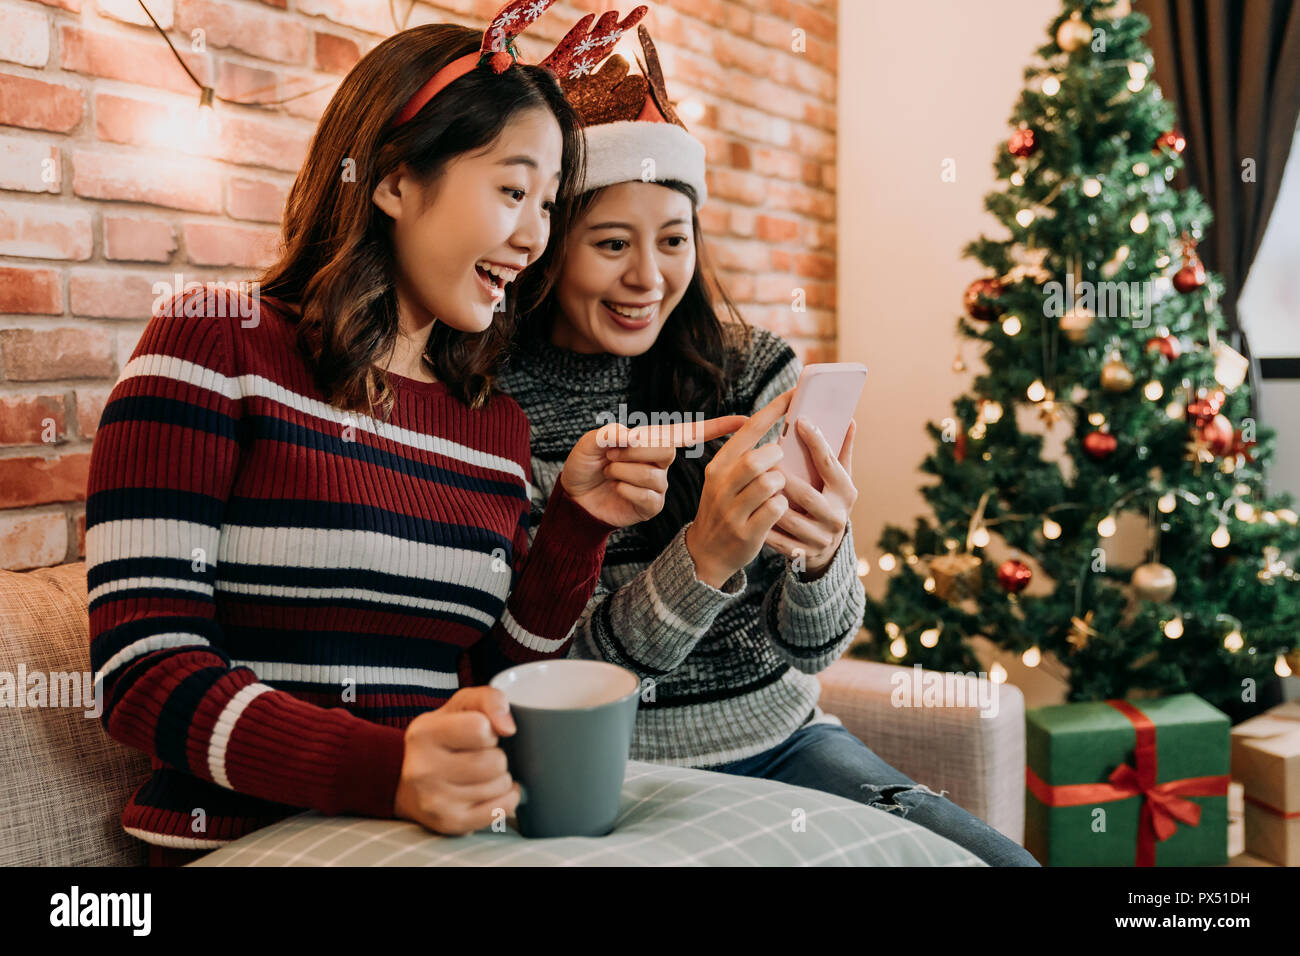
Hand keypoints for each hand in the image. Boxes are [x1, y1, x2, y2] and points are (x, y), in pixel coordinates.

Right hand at [393, 687, 519, 835]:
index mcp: (423, 733)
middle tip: (480, 757)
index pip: (481, 729)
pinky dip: (506, 799)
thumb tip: (508, 727)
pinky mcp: (450, 823)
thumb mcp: (461, 706)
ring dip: (500, 778)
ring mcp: (435, 801)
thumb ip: (489, 699)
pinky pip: (502, 809)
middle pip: (495, 762)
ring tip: (481, 775)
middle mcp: (423, 770)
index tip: (478, 734)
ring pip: (501, 785)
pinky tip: (491, 792)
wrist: (410, 783)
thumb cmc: (444, 737)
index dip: (488, 730)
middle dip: (496, 756)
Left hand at [560, 413, 748, 527]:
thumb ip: (609, 434)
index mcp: (654, 440)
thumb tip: (631, 436)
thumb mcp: (590, 443)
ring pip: (653, 475)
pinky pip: (647, 496)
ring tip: (610, 472)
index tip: (746, 420)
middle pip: (666, 450)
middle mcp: (662, 462)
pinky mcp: (652, 506)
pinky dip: (625, 490)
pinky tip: (617, 489)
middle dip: (634, 451)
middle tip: (611, 455)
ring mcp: (659, 485)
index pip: (691, 432)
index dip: (718, 426)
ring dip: (623, 471)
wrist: (574, 498)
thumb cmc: (585, 465)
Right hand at [684, 388, 794, 587]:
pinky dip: (783, 506)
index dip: (775, 409)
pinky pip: (776, 509)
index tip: (796, 393)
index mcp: (718, 466)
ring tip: (778, 489)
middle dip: (778, 456)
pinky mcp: (746, 532)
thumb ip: (744, 456)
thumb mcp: (724, 479)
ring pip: (770, 483)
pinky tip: (777, 509)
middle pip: (758, 458)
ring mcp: (732, 510)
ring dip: (782, 483)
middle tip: (782, 461)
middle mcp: (721, 485)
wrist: (706, 552)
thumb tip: (775, 425)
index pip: (749, 429)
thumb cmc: (725, 508)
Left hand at [766, 418, 856, 578]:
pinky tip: (747, 511)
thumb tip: (849, 420)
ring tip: (751, 484)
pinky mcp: (801, 554)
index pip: (830, 464)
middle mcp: (836, 517)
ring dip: (768, 502)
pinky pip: (777, 539)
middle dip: (784, 478)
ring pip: (789, 519)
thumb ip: (842, 452)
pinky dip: (762, 525)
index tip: (800, 420)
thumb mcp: (840, 480)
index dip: (816, 442)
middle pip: (807, 495)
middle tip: (764, 459)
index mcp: (846, 493)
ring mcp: (819, 538)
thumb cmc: (829, 502)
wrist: (827, 549)